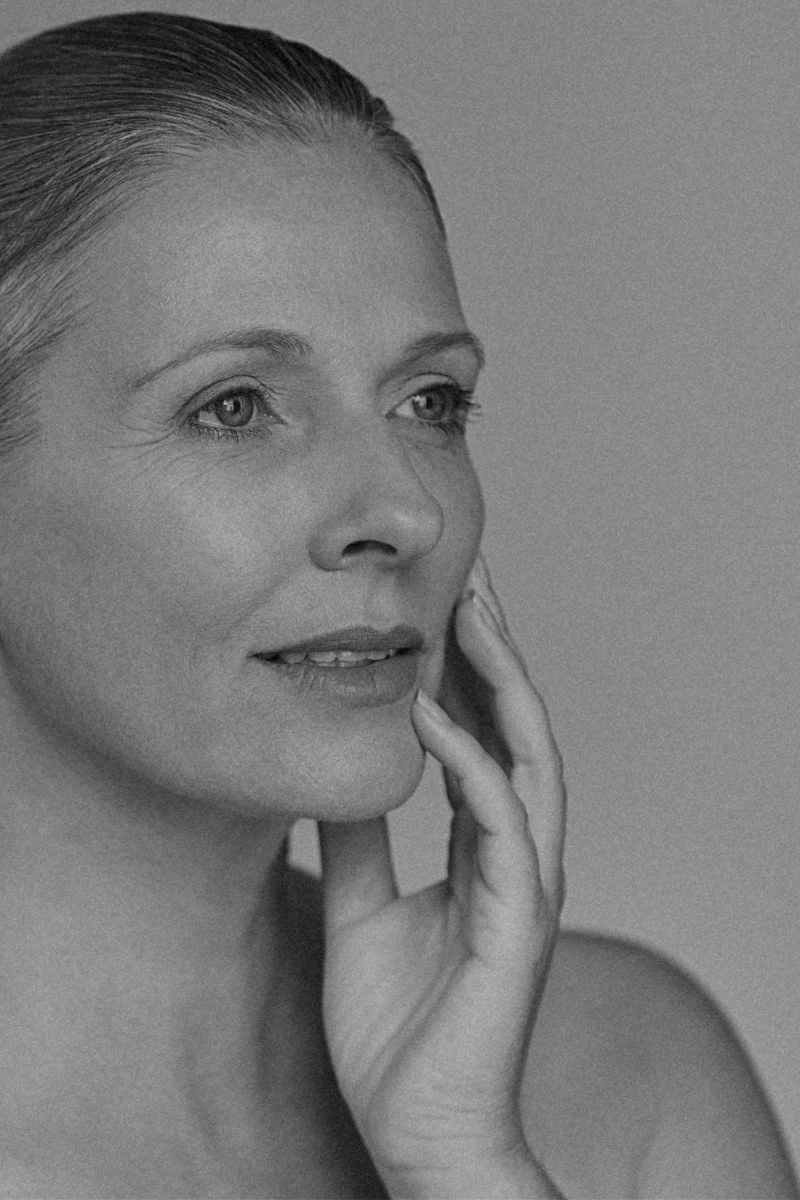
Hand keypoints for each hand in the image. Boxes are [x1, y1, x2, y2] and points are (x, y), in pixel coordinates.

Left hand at [318, 554, 565, 1194]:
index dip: (465, 666)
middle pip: (516, 725)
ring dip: (501, 680)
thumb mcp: (361, 904)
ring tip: (470, 609)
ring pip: (528, 755)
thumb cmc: (397, 1026)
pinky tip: (432, 713)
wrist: (418, 1127)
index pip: (482, 734)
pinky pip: (499, 821)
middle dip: (495, 646)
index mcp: (481, 844)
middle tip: (469, 569)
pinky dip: (468, 760)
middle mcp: (514, 849)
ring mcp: (524, 880)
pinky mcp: (519, 918)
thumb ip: (356, 834)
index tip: (439, 598)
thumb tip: (330, 767)